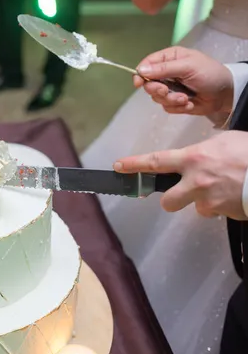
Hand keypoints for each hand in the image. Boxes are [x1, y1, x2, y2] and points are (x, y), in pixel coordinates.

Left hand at [113, 131, 247, 219]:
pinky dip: (223, 206)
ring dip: (204, 202)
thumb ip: (204, 150)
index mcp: (193, 158)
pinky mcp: (223, 213)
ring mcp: (209, 200)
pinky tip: (235, 195)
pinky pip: (216, 211)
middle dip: (171, 200)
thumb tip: (197, 157)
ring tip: (223, 190)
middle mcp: (196, 181)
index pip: (155, 162)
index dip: (134, 165)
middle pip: (168, 201)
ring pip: (196, 208)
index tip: (118, 167)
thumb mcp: (224, 141)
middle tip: (181, 193)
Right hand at [133, 46, 233, 115]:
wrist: (226, 94)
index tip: (139, 83)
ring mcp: (170, 88)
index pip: (147, 64)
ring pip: (156, 98)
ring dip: (171, 100)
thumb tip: (141, 71)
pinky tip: (189, 104)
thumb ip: (164, 69)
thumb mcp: (188, 67)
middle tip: (167, 91)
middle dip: (158, 90)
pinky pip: (166, 107)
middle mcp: (167, 73)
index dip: (140, 74)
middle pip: (148, 84)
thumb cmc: (210, 74)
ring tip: (185, 98)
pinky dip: (178, 107)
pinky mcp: (174, 101)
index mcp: (170, 58)